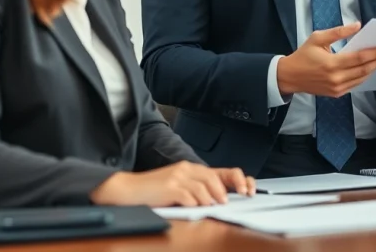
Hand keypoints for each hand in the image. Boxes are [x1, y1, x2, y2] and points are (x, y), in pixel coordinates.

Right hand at [90, 161, 255, 206]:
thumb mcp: (178, 185)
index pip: (218, 171)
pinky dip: (195, 203)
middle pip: (212, 177)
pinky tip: (195, 208)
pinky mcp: (169, 187)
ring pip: (203, 187)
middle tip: (229, 202)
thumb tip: (216, 200)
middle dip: (225, 190)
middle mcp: (185, 169)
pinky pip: (188, 196)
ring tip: (214, 206)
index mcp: (189, 168)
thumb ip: (195, 189)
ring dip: (211, 198)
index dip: (236, 179)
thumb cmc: (153, 191)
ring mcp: (176, 177)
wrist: (129, 189)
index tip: (246, 190)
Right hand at [276, 22, 375, 96]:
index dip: (375, 53)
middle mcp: (336, 78)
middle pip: (363, 70)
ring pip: (361, 79)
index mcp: (331, 63)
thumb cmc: (303, 55)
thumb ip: (338, 32)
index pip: (359, 58)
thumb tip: (357, 25)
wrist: (290, 76)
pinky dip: (363, 76)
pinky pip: (355, 85)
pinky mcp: (336, 94)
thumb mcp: (318, 38)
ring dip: (373, 69)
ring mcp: (337, 88)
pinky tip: (369, 69)